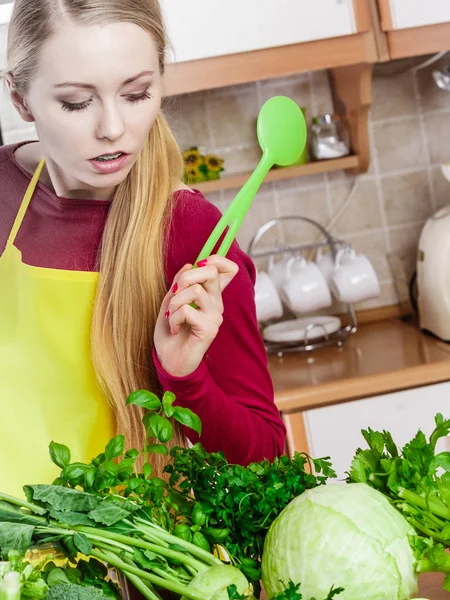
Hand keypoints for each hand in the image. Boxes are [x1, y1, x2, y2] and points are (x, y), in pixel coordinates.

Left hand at [153, 255, 238, 376]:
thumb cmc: (170, 332)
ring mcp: (215, 316)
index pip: (228, 270)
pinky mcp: (210, 329)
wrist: (168, 360)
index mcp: (210, 295)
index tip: (198, 265)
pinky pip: (188, 310)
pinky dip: (173, 318)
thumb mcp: (171, 301)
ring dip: (174, 302)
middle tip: (175, 293)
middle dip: (185, 277)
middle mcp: (216, 304)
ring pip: (194, 290)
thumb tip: (189, 264)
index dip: (217, 259)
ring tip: (171, 316)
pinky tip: (174, 328)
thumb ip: (180, 283)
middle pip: (211, 272)